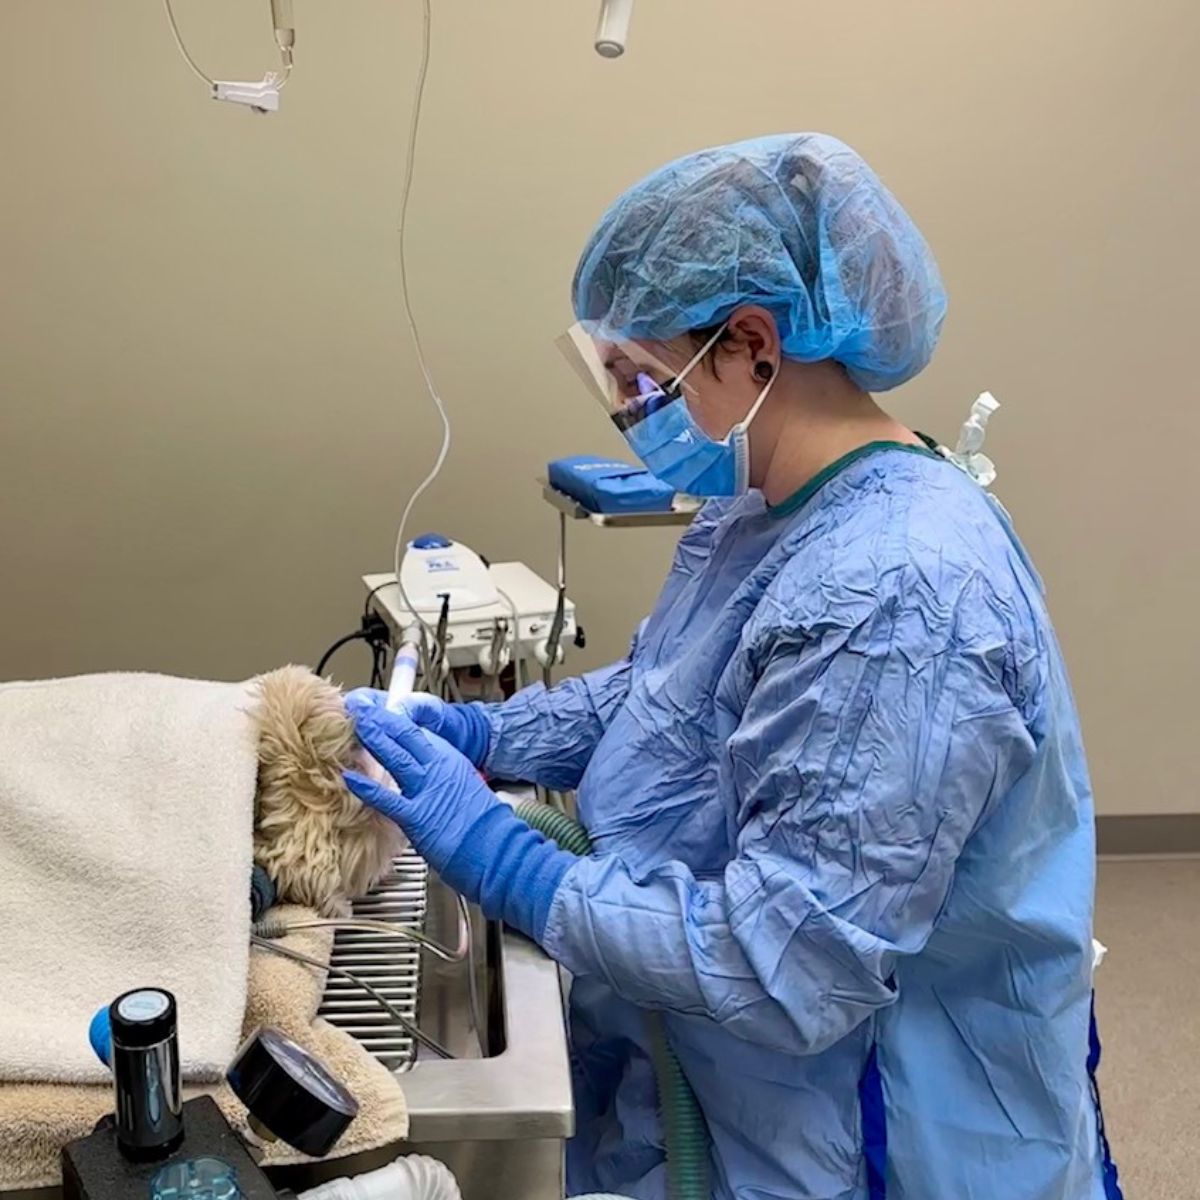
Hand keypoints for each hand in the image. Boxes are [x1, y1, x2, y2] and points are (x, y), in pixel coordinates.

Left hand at [344, 699, 572, 940]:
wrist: (495, 847)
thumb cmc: (482, 823)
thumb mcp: (463, 785)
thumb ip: (441, 774)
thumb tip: (421, 770)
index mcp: (449, 759)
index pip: (416, 732)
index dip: (393, 719)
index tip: (377, 711)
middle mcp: (438, 768)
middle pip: (404, 735)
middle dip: (379, 720)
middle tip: (359, 708)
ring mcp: (427, 790)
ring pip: (395, 757)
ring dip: (373, 739)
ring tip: (356, 726)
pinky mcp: (417, 816)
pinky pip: (387, 799)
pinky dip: (367, 789)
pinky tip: (351, 779)